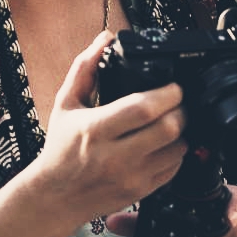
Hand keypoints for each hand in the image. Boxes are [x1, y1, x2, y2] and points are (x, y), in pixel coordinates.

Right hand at [38, 31, 187, 224]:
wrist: (55, 196)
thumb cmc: (60, 148)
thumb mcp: (65, 104)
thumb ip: (84, 68)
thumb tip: (104, 39)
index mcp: (95, 129)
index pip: (143, 108)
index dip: (167, 93)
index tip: (173, 85)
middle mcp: (114, 156)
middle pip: (168, 128)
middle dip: (181, 109)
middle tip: (178, 102)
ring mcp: (130, 177)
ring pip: (177, 149)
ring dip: (181, 131)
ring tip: (172, 121)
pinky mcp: (141, 192)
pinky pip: (174, 169)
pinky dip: (176, 152)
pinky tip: (165, 143)